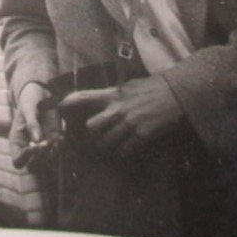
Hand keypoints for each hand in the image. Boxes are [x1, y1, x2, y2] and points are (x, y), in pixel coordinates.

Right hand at [10, 82, 60, 170]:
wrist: (41, 93)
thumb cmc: (30, 100)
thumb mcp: (28, 108)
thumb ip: (32, 123)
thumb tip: (37, 140)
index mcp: (17, 142)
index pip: (18, 161)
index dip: (25, 158)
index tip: (35, 145)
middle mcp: (29, 148)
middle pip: (33, 167)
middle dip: (41, 158)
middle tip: (47, 143)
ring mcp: (42, 146)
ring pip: (47, 163)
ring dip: (53, 154)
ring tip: (57, 140)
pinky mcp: (54, 141)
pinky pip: (58, 152)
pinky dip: (61, 148)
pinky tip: (61, 138)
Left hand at [58, 75, 183, 156]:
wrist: (176, 94)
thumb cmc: (154, 87)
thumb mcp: (130, 85)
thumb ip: (116, 94)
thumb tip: (107, 100)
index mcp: (114, 94)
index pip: (85, 97)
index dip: (69, 103)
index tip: (59, 107)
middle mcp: (118, 109)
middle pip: (92, 127)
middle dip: (93, 133)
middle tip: (98, 135)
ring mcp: (129, 123)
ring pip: (107, 142)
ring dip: (107, 146)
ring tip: (111, 145)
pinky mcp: (141, 135)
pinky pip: (124, 150)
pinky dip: (122, 151)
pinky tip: (126, 148)